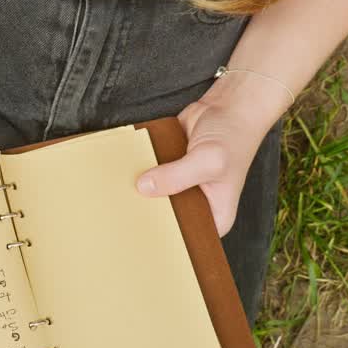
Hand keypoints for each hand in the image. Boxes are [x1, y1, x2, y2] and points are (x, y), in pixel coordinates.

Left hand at [134, 75, 283, 236]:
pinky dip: (138, 171)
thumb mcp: (208, 161)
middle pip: (166, 218)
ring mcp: (180, 186)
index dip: (165, 240)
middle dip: (147, 215)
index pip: (187, 239)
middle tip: (122, 218)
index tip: (139, 242)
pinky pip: (148, 175)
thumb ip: (176, 176)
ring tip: (115, 198)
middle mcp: (197, 205)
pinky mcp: (168, 168)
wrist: (230, 105)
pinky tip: (120, 174)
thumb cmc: (232, 136)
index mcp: (215, 216)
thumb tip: (143, 186)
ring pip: (154, 196)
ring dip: (138, 193)